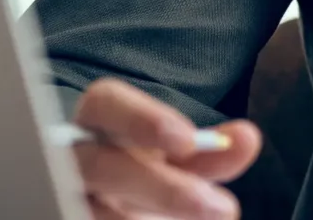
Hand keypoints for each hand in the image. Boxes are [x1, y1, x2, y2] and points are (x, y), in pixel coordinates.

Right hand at [69, 77, 259, 219]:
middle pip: (103, 168)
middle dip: (165, 189)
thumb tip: (247, 138)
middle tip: (223, 208)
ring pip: (97, 212)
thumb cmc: (143, 174)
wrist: (107, 209)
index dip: (143, 120)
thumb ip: (208, 151)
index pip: (105, 104)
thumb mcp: (176, 161)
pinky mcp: (68, 216)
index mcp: (98, 124)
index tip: (188, 141)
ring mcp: (65, 199)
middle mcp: (72, 161)